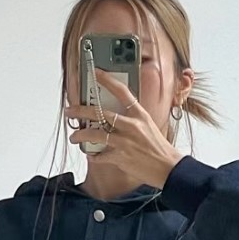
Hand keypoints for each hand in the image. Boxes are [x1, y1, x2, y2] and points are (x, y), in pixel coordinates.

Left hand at [66, 69, 184, 189]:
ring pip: (95, 135)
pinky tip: (90, 154)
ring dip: (81, 135)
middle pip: (100, 114)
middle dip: (81, 111)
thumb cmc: (158, 147)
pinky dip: (93, 155)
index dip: (106, 80)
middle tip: (70, 111)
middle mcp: (131, 126)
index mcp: (139, 115)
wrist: (168, 167)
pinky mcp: (120, 158)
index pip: (121, 91)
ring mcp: (124, 142)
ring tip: (74, 136)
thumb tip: (114, 116)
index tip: (95, 73)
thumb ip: (132, 118)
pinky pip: (99, 156)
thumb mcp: (148, 125)